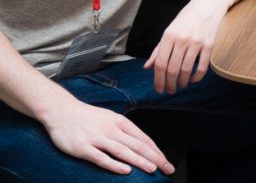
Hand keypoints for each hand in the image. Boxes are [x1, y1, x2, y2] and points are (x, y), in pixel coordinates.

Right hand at [43, 99, 173, 175]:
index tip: (166, 161)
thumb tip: (141, 144)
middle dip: (154, 158)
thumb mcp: (110, 118)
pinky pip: (101, 158)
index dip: (156, 151)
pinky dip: (114, 165)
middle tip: (167, 169)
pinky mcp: (83, 148)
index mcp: (120, 122)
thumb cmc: (88, 117)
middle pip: (137, 145)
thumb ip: (124, 130)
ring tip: (152, 169)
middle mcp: (111, 129)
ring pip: (123, 151)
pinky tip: (126, 171)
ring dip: (139, 161)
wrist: (61, 111)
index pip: (143, 139)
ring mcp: (97, 138)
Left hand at [144, 0, 229, 93]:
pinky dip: (197, 77)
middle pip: (172, 69)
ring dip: (182, 82)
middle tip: (170, 90)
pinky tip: (193, 79)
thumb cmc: (188, 17)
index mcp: (169, 36)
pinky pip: (202, 66)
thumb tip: (147, 67)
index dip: (158, 79)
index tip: (159, 88)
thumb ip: (158, 49)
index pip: (160, 63)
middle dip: (170, 84)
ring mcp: (196, 42)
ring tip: (181, 85)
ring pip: (186, 69)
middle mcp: (181, 39)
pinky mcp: (209, 45)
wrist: (209, 3)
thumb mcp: (170, 30)